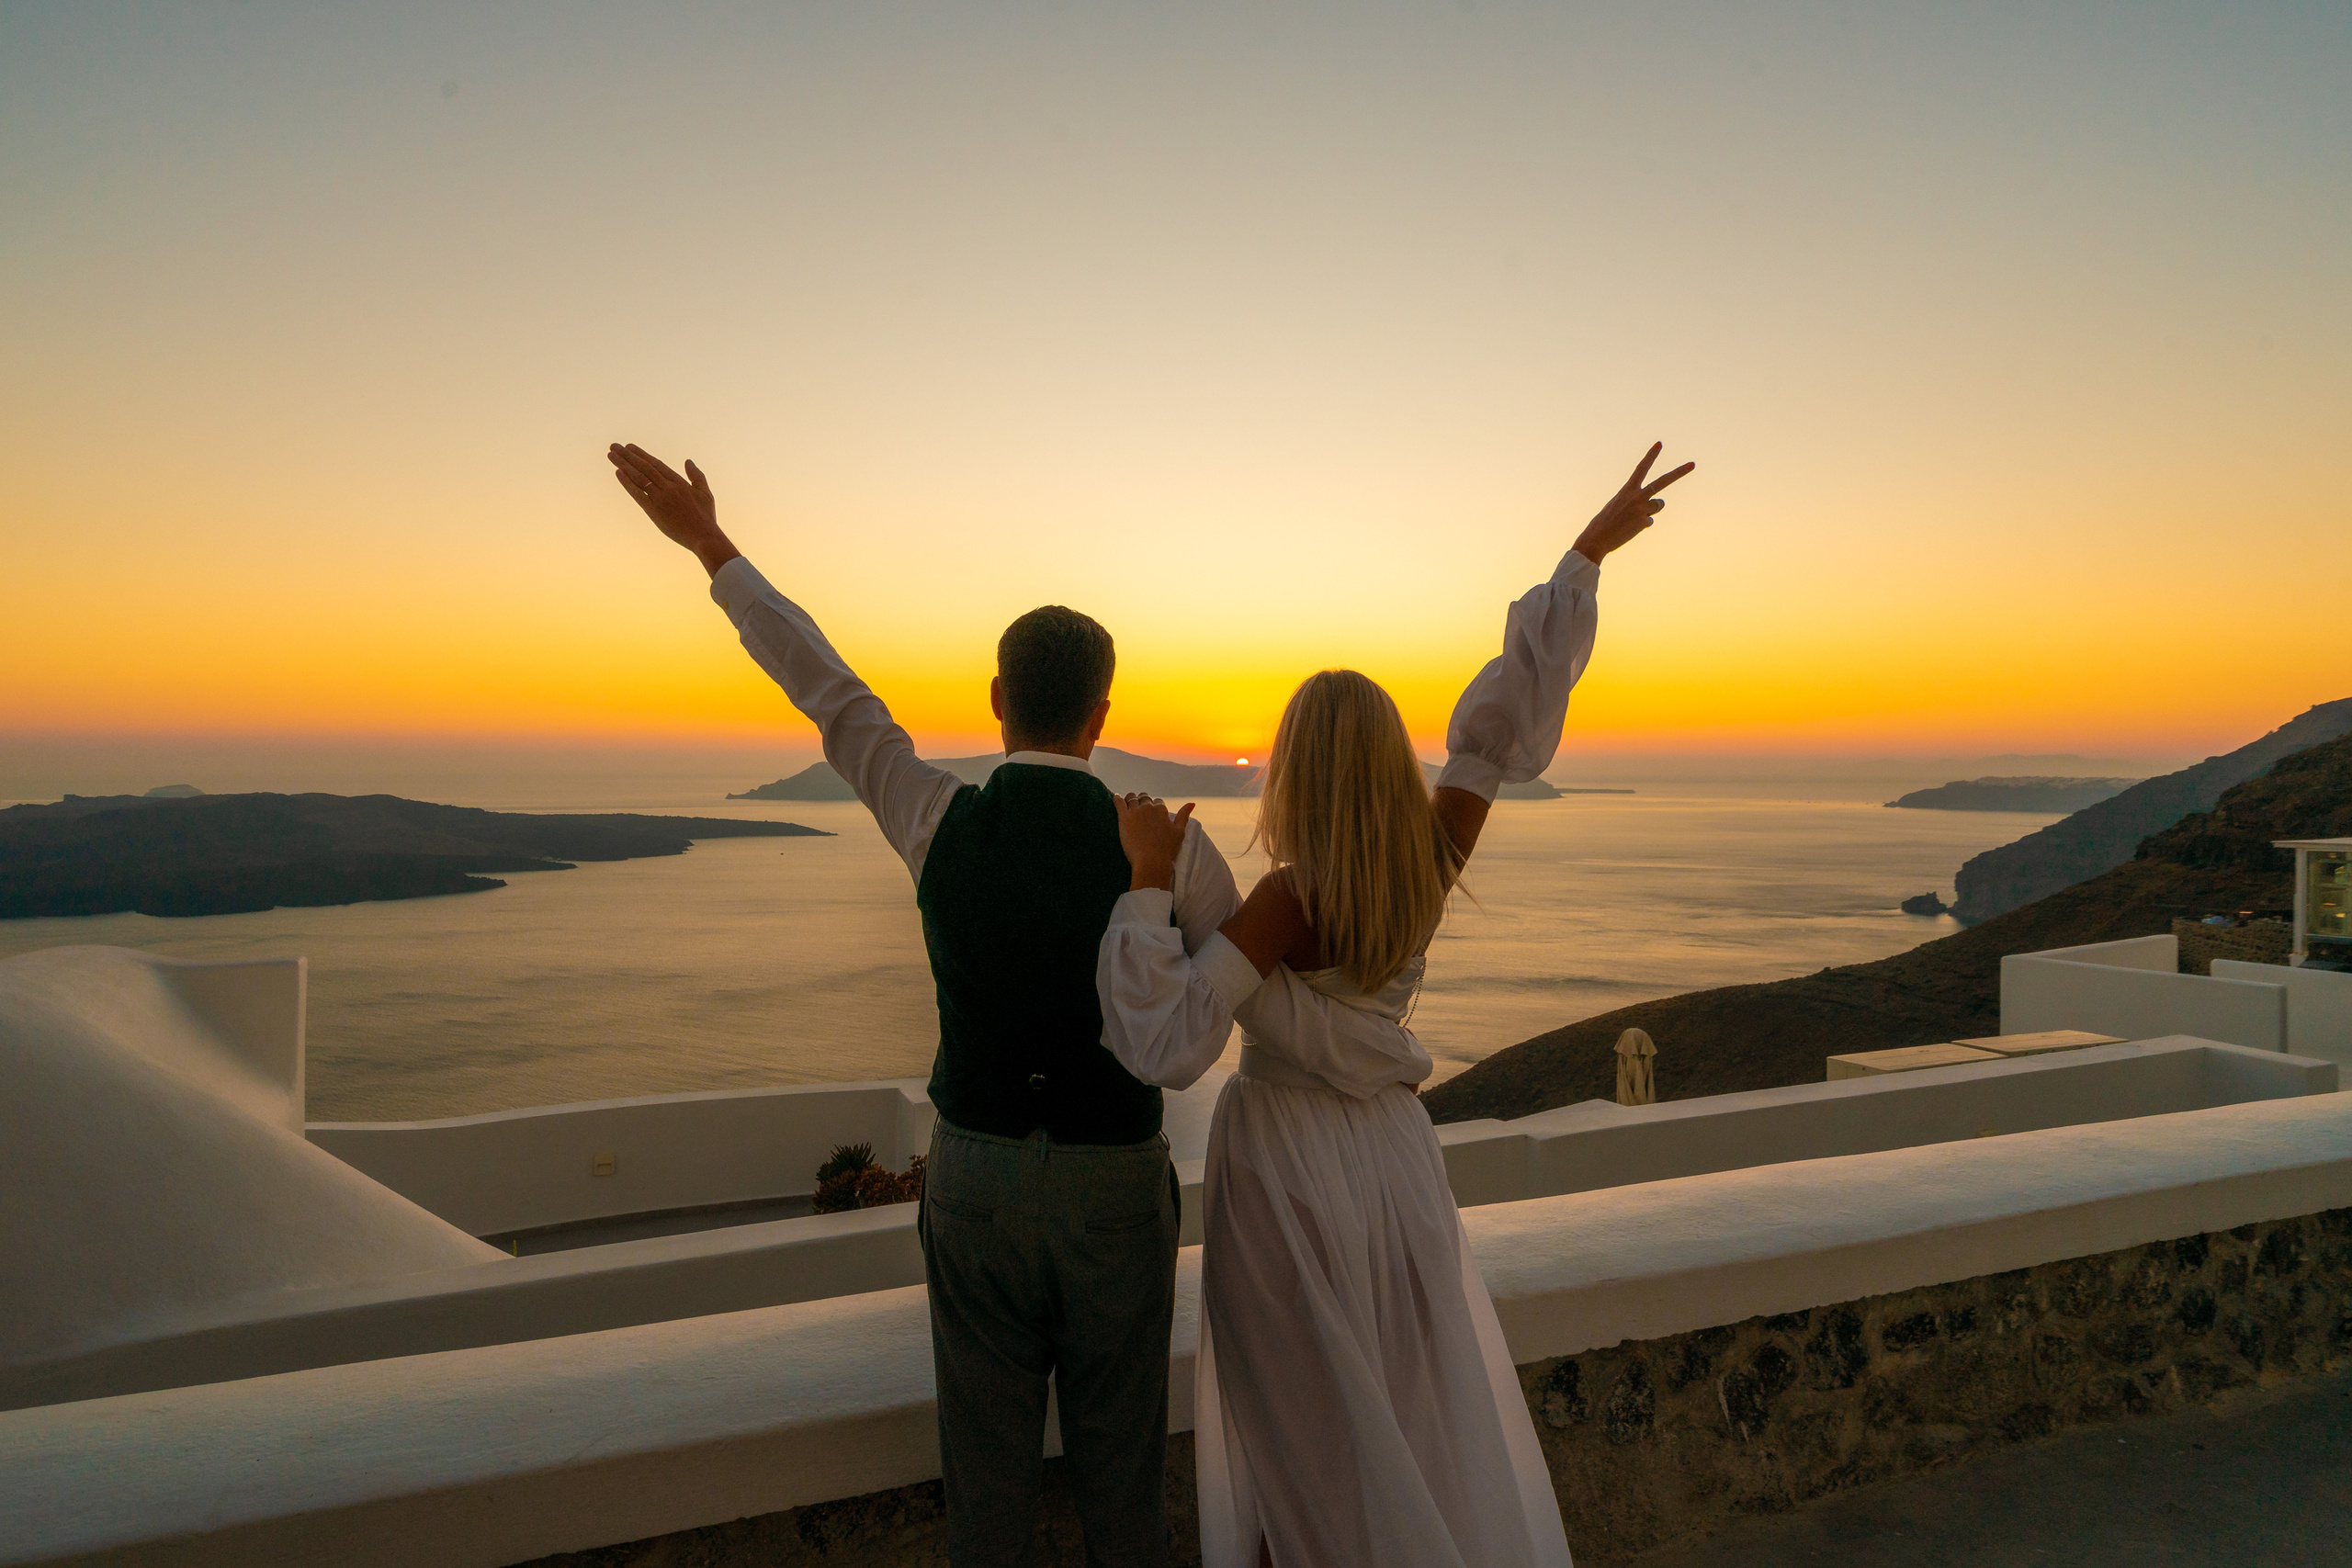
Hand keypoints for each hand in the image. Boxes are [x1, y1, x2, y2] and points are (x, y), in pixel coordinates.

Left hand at [609, 443, 740, 576]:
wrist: (704, 537)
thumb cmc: (706, 518)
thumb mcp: (705, 493)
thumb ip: (697, 476)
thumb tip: (688, 461)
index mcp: (680, 482)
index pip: (656, 464)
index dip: (642, 455)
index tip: (629, 447)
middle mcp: (668, 487)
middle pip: (644, 467)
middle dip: (628, 455)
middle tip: (614, 446)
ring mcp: (661, 499)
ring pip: (639, 477)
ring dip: (624, 465)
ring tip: (611, 455)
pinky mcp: (655, 512)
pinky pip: (638, 495)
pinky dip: (627, 483)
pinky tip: (618, 473)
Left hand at [1112, 792, 1192, 890]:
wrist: (1151, 861)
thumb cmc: (1166, 850)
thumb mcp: (1179, 833)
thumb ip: (1184, 816)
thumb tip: (1192, 803)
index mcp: (1162, 810)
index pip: (1158, 802)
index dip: (1155, 806)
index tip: (1152, 812)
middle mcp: (1149, 808)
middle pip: (1144, 798)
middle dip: (1143, 801)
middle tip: (1139, 807)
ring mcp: (1135, 812)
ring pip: (1131, 798)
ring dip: (1130, 799)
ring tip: (1128, 801)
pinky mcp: (1124, 817)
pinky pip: (1119, 802)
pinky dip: (1117, 798)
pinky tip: (1116, 797)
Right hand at [1570, 442, 1694, 564]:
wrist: (1597, 538)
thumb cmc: (1605, 522)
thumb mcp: (1617, 504)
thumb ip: (1636, 500)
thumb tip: (1657, 505)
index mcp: (1627, 489)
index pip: (1641, 468)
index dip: (1650, 456)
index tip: (1659, 444)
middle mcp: (1637, 496)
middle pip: (1663, 482)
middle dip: (1679, 473)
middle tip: (1693, 464)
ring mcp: (1642, 509)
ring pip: (1658, 505)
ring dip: (1650, 510)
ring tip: (1632, 518)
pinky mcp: (1644, 522)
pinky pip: (1649, 522)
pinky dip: (1641, 526)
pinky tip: (1629, 529)